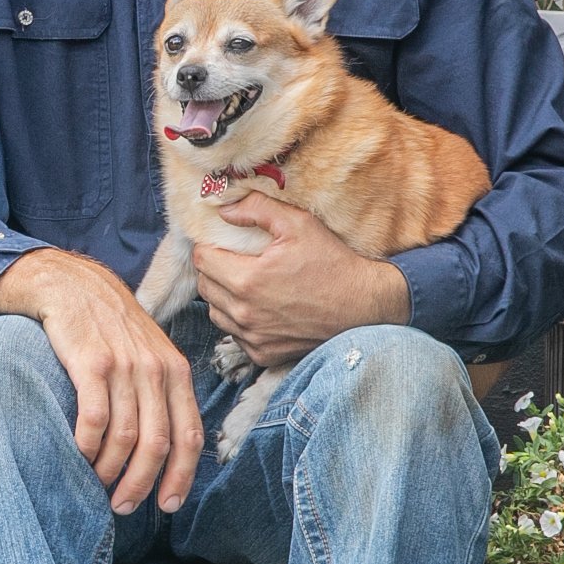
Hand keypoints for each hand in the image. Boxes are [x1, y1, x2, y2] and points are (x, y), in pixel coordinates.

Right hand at [0, 248, 203, 516]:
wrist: (70, 283)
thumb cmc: (109, 327)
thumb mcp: (149, 352)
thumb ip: (161, 393)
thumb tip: (165, 448)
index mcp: (176, 372)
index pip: (189, 436)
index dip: (181, 477)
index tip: (167, 506)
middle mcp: (156, 370)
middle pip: (158, 445)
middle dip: (141, 485)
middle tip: (123, 506)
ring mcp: (125, 366)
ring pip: (126, 438)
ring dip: (111, 472)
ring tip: (96, 485)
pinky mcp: (91, 362)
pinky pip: (95, 419)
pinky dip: (87, 447)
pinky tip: (78, 456)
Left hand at [194, 192, 409, 366]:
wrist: (362, 307)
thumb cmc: (332, 263)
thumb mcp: (298, 224)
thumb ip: (256, 209)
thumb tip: (223, 209)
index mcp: (247, 280)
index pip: (202, 260)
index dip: (211, 246)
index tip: (225, 243)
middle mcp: (244, 313)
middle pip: (205, 286)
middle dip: (215, 270)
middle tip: (236, 260)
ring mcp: (252, 338)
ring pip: (216, 312)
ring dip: (224, 296)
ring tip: (247, 283)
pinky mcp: (262, 355)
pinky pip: (235, 334)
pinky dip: (241, 321)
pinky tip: (261, 307)